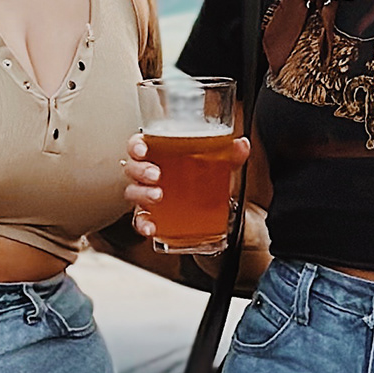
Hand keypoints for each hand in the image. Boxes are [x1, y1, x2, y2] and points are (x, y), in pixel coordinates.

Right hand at [124, 130, 250, 238]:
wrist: (214, 215)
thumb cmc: (206, 181)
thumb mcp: (220, 167)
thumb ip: (230, 155)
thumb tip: (241, 145)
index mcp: (161, 156)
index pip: (139, 145)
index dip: (136, 145)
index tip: (144, 149)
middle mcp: (149, 175)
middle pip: (132, 167)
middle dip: (140, 170)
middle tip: (156, 174)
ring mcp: (148, 197)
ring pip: (132, 192)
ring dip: (141, 194)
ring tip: (157, 196)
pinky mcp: (153, 217)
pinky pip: (139, 220)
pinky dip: (142, 224)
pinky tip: (151, 227)